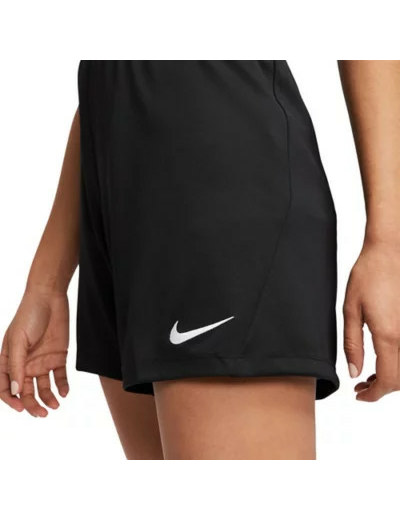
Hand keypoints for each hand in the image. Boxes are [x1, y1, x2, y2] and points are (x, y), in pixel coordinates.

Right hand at [0, 288, 68, 416]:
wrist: (50, 298)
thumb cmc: (28, 315)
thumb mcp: (19, 340)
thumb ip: (17, 366)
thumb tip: (16, 391)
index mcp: (9, 361)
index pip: (6, 388)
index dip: (11, 400)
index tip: (21, 408)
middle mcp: (25, 364)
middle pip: (26, 391)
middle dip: (32, 405)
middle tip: (42, 414)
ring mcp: (41, 361)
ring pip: (43, 388)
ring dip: (48, 398)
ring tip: (55, 406)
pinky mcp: (58, 357)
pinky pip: (59, 377)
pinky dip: (62, 386)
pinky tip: (64, 392)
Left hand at [343, 241, 399, 400]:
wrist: (389, 252)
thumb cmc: (368, 276)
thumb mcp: (351, 310)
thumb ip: (352, 345)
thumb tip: (355, 373)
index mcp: (388, 336)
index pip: (388, 381)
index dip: (374, 394)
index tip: (360, 395)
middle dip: (382, 388)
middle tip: (361, 386)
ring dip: (392, 377)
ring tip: (370, 374)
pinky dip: (399, 361)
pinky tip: (384, 357)